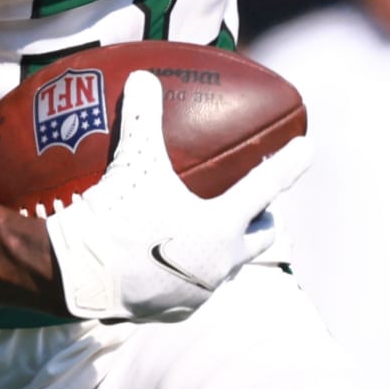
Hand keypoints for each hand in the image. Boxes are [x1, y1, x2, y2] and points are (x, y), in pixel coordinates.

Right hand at [45, 70, 311, 321]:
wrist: (80, 278)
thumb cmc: (115, 218)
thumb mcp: (132, 163)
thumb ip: (143, 118)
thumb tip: (143, 77)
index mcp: (221, 226)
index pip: (265, 186)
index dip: (289, 163)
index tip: (309, 147)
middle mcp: (220, 264)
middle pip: (261, 238)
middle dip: (264, 220)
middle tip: (259, 206)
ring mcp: (201, 293)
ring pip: (228, 267)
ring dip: (228, 249)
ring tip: (213, 234)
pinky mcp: (177, 311)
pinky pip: (194, 289)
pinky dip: (192, 273)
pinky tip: (175, 264)